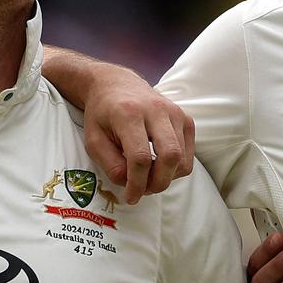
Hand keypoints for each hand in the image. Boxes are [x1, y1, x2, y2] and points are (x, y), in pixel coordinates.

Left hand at [79, 66, 194, 203]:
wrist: (117, 85)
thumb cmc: (102, 114)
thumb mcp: (93, 140)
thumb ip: (110, 164)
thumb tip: (130, 184)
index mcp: (129, 114)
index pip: (140, 157)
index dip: (137, 184)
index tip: (130, 196)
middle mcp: (157, 110)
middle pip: (170, 157)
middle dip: (158, 183)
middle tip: (144, 191)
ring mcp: (175, 112)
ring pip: (182, 158)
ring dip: (167, 177)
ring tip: (149, 178)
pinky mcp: (186, 118)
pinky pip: (189, 154)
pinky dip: (177, 167)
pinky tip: (159, 165)